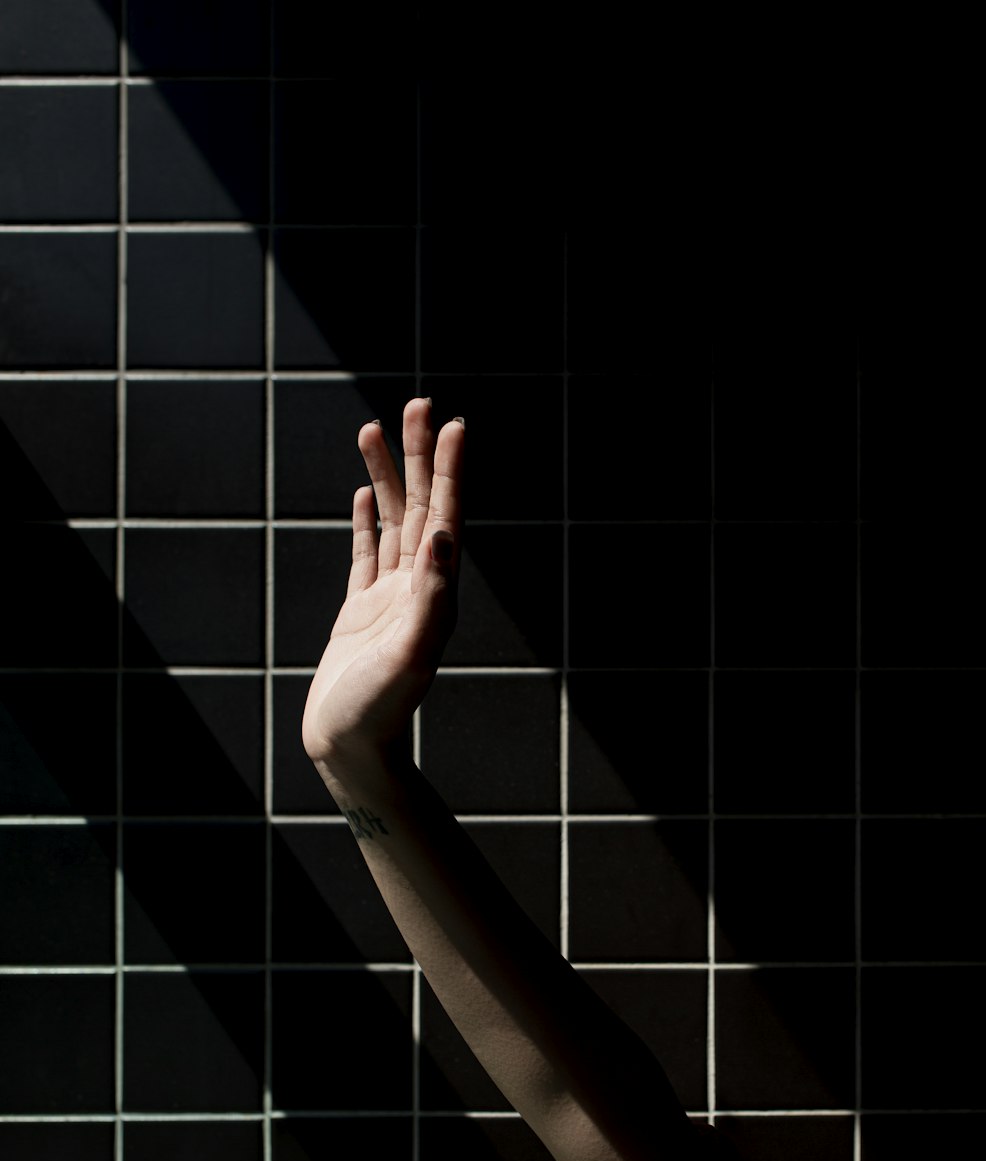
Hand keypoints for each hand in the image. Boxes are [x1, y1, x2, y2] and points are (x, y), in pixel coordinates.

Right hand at [302, 398, 462, 772]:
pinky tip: (367, 493)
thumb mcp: (409, 655)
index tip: (452, 425)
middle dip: (419, 457)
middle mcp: (417, 589)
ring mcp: (388, 598)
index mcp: (434, 595)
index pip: (447, 519)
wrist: (349, 750)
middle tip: (417, 403)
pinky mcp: (360, 612)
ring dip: (387, 477)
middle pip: (422, 508)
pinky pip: (365, 553)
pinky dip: (367, 520)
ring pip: (391, 523)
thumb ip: (430, 598)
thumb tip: (445, 539)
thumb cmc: (378, 710)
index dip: (450, 471)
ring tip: (375, 429)